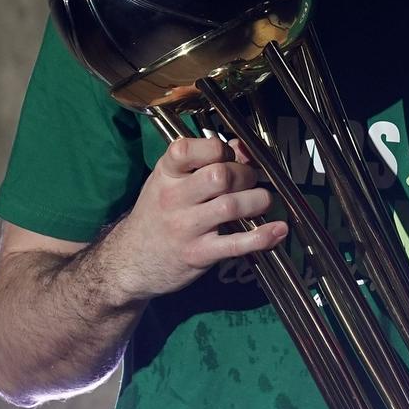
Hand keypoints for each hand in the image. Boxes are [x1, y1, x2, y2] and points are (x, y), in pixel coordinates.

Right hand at [104, 136, 287, 301]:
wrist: (130, 261)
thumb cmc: (157, 215)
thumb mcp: (170, 182)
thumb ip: (204, 163)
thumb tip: (243, 148)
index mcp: (165, 174)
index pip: (190, 149)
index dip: (218, 148)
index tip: (228, 155)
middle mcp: (173, 198)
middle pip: (219, 176)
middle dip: (245, 175)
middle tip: (249, 182)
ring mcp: (185, 227)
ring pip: (231, 206)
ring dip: (257, 201)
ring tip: (261, 202)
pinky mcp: (198, 254)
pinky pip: (236, 244)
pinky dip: (262, 236)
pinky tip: (278, 230)